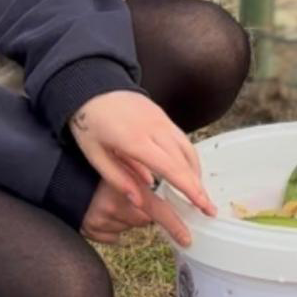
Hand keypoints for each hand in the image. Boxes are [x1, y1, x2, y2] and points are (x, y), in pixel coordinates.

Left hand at [68, 89, 216, 246]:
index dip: (189, 188)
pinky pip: (181, 138)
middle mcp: (154, 128)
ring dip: (196, 172)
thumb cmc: (89, 123)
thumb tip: (140, 203)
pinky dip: (189, 157)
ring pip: (187, 148)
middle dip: (198, 186)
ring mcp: (161, 119)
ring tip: (198, 193)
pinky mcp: (162, 115)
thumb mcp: (95, 156)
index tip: (202, 205)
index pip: (170, 168)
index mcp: (135, 140)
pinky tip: (187, 171)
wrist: (92, 88)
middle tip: (208, 208)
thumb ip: (118, 180)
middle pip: (184, 160)